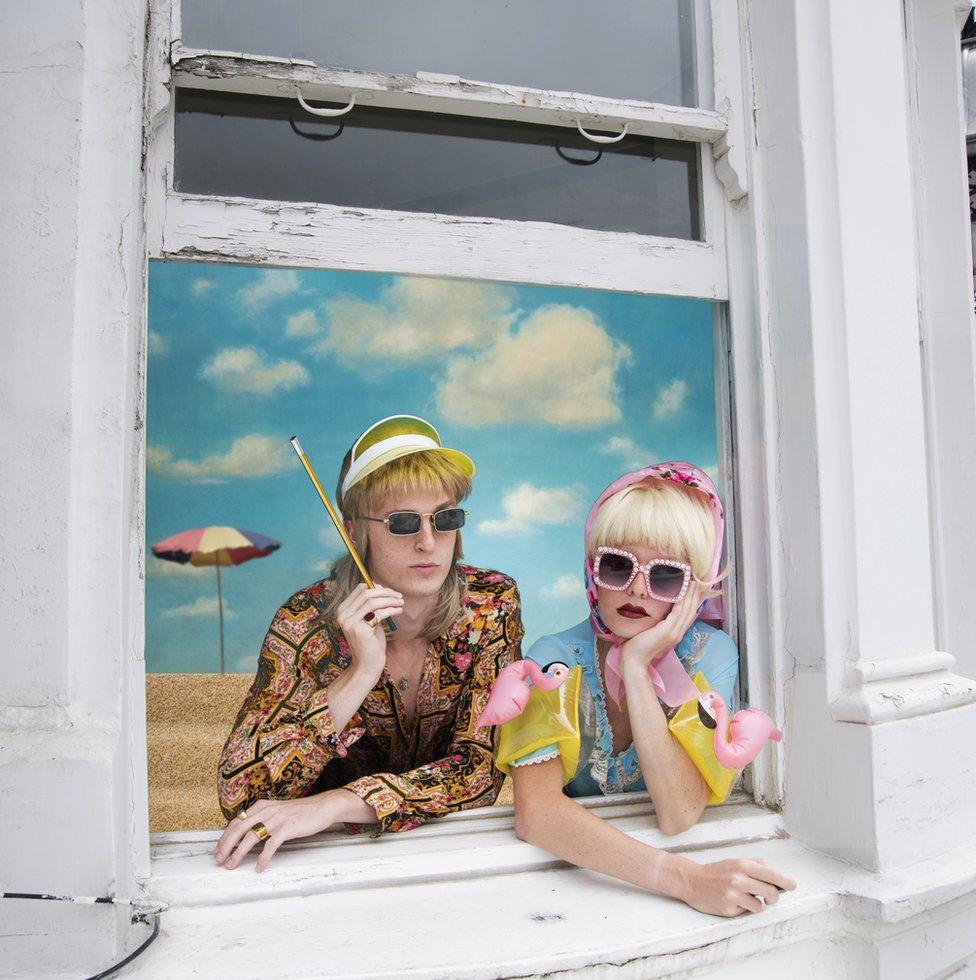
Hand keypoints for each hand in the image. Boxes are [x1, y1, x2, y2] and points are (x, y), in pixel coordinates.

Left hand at [214, 792, 341, 872]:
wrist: (323, 806)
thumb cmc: (301, 811)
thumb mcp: (277, 811)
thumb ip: (263, 818)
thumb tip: (246, 834)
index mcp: (262, 806)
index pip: (237, 821)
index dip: (225, 836)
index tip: (218, 849)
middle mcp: (267, 810)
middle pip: (239, 828)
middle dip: (226, 845)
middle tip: (219, 859)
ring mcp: (278, 818)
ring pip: (252, 836)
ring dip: (239, 853)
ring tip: (232, 864)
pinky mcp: (288, 827)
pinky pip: (271, 845)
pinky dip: (263, 858)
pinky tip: (259, 867)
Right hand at [335, 583, 403, 668]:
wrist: (367, 665)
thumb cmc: (370, 642)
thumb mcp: (369, 620)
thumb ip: (371, 606)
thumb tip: (380, 587)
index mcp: (342, 610)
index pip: (360, 590)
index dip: (377, 587)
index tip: (390, 592)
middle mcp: (343, 615)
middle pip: (366, 593)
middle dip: (386, 592)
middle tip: (399, 595)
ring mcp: (349, 622)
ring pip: (373, 602)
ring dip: (390, 600)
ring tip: (401, 602)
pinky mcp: (359, 629)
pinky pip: (378, 613)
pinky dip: (391, 609)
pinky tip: (399, 611)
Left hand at [619, 581, 707, 670]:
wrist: (635, 660)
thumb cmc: (639, 646)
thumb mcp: (653, 632)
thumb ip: (659, 624)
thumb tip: (660, 613)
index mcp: (676, 633)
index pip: (688, 615)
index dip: (693, 602)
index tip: (696, 590)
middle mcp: (678, 633)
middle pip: (690, 611)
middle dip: (694, 596)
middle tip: (698, 582)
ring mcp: (674, 632)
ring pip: (686, 610)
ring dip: (690, 595)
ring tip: (693, 583)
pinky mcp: (667, 631)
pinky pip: (677, 613)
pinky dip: (681, 601)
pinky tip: (682, 592)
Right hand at [673, 856, 796, 916]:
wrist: (692, 881)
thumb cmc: (716, 872)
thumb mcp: (735, 862)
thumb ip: (756, 866)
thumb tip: (777, 875)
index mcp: (742, 865)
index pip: (771, 874)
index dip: (785, 881)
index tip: (792, 885)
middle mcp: (738, 879)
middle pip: (771, 892)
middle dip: (774, 897)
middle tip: (770, 897)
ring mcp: (733, 895)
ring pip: (760, 905)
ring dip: (757, 903)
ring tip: (746, 898)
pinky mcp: (728, 909)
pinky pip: (747, 912)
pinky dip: (744, 908)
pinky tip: (734, 902)